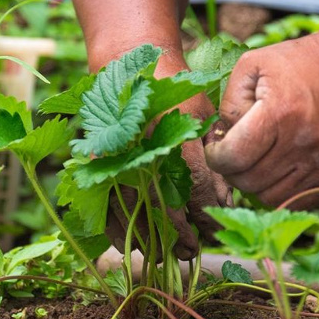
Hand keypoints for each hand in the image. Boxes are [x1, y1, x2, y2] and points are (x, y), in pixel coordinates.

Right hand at [105, 93, 231, 260]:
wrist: (125, 61)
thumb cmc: (172, 87)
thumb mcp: (202, 113)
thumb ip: (214, 156)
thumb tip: (224, 201)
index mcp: (173, 129)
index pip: (195, 184)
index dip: (206, 214)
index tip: (213, 230)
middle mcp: (141, 145)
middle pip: (162, 204)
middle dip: (179, 235)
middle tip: (192, 251)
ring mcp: (114, 154)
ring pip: (131, 210)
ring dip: (150, 239)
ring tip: (167, 256)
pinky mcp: (94, 161)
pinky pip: (103, 204)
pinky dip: (116, 230)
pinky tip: (130, 245)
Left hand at [205, 28, 318, 206]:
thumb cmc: (297, 63)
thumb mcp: (252, 65)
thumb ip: (229, 102)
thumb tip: (223, 138)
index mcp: (280, 112)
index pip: (234, 157)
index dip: (215, 157)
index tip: (215, 148)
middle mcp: (304, 140)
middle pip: (249, 181)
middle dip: (232, 171)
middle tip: (233, 154)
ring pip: (270, 197)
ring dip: (254, 184)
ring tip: (253, 161)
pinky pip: (297, 199)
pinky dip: (280, 191)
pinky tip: (275, 169)